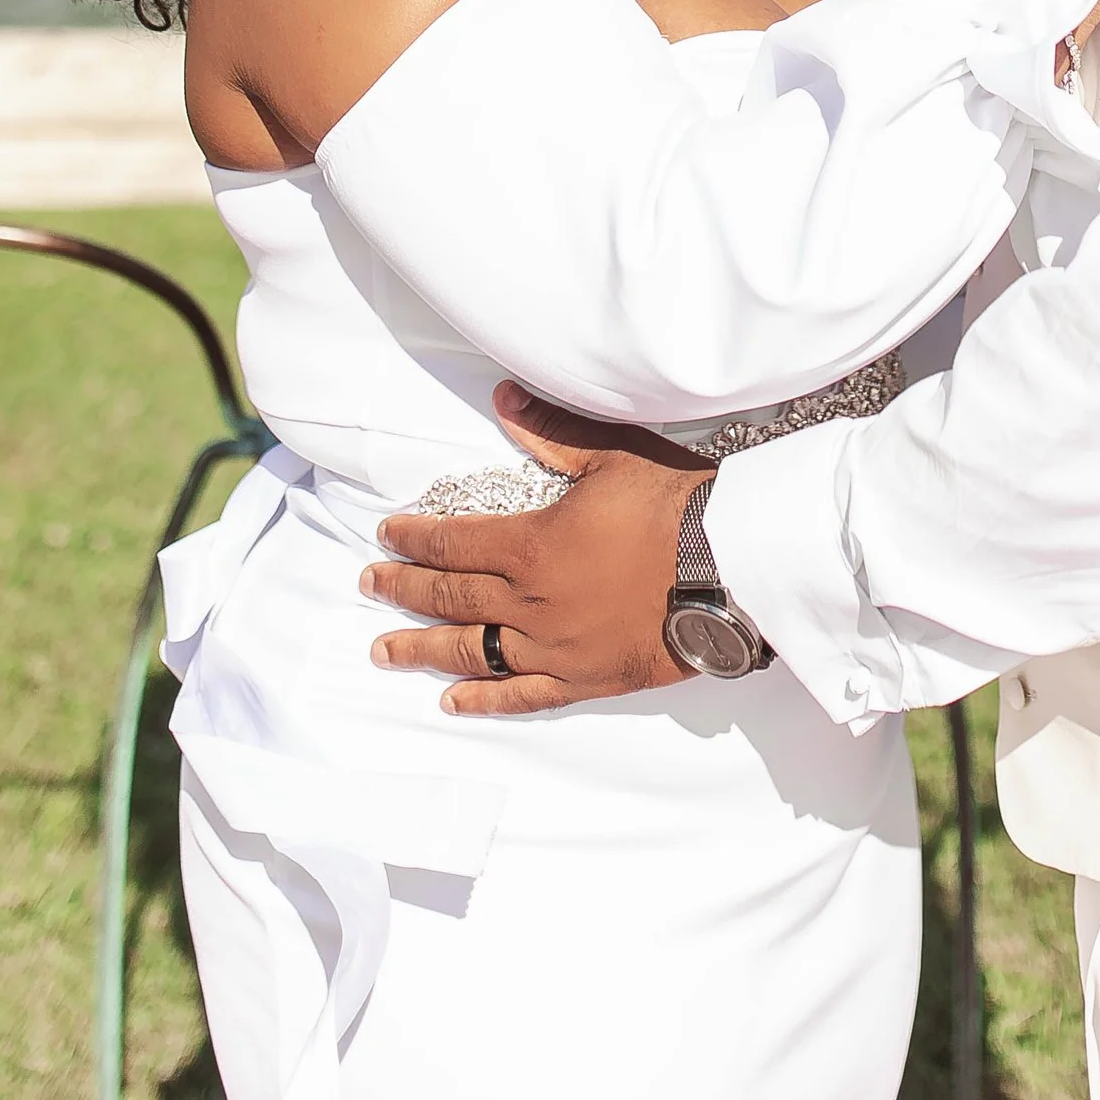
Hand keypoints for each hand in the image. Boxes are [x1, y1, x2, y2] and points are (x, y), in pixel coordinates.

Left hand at [362, 386, 707, 713]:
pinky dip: (483, 699)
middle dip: (404, 588)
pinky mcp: (582, 679)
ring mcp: (553, 648)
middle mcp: (529, 603)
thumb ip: (550, 433)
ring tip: (384, 650)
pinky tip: (453, 701)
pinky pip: (520, 695)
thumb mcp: (610, 458)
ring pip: (471, 651)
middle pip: (450, 596)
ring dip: (423, 648)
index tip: (385, 535)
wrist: (729, 569)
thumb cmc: (672, 507)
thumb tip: (503, 398)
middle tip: (371, 584)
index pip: (453, 542)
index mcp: (530, 547)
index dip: (414, 538)